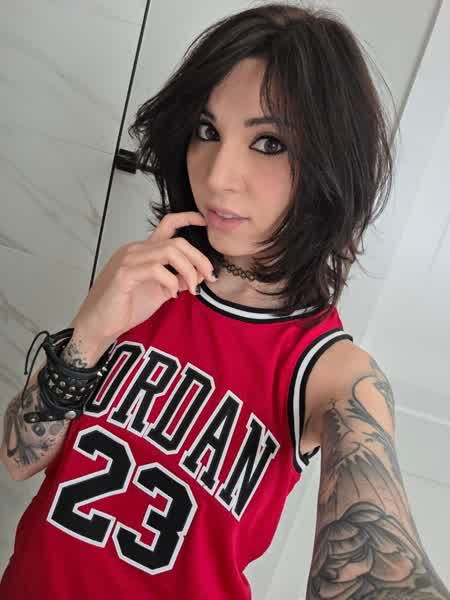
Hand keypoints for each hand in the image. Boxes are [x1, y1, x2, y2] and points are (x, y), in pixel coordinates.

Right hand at [70, 211, 215, 348]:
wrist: (100, 325)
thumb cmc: (125, 307)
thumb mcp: (159, 291)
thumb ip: (177, 279)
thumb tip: (199, 274)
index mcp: (143, 250)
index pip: (167, 225)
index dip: (187, 218)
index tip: (204, 221)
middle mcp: (136, 249)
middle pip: (177, 241)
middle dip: (199, 258)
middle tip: (209, 276)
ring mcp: (129, 260)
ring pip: (170, 252)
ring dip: (188, 271)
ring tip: (192, 288)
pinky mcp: (124, 274)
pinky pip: (157, 269)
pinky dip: (171, 282)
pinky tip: (171, 295)